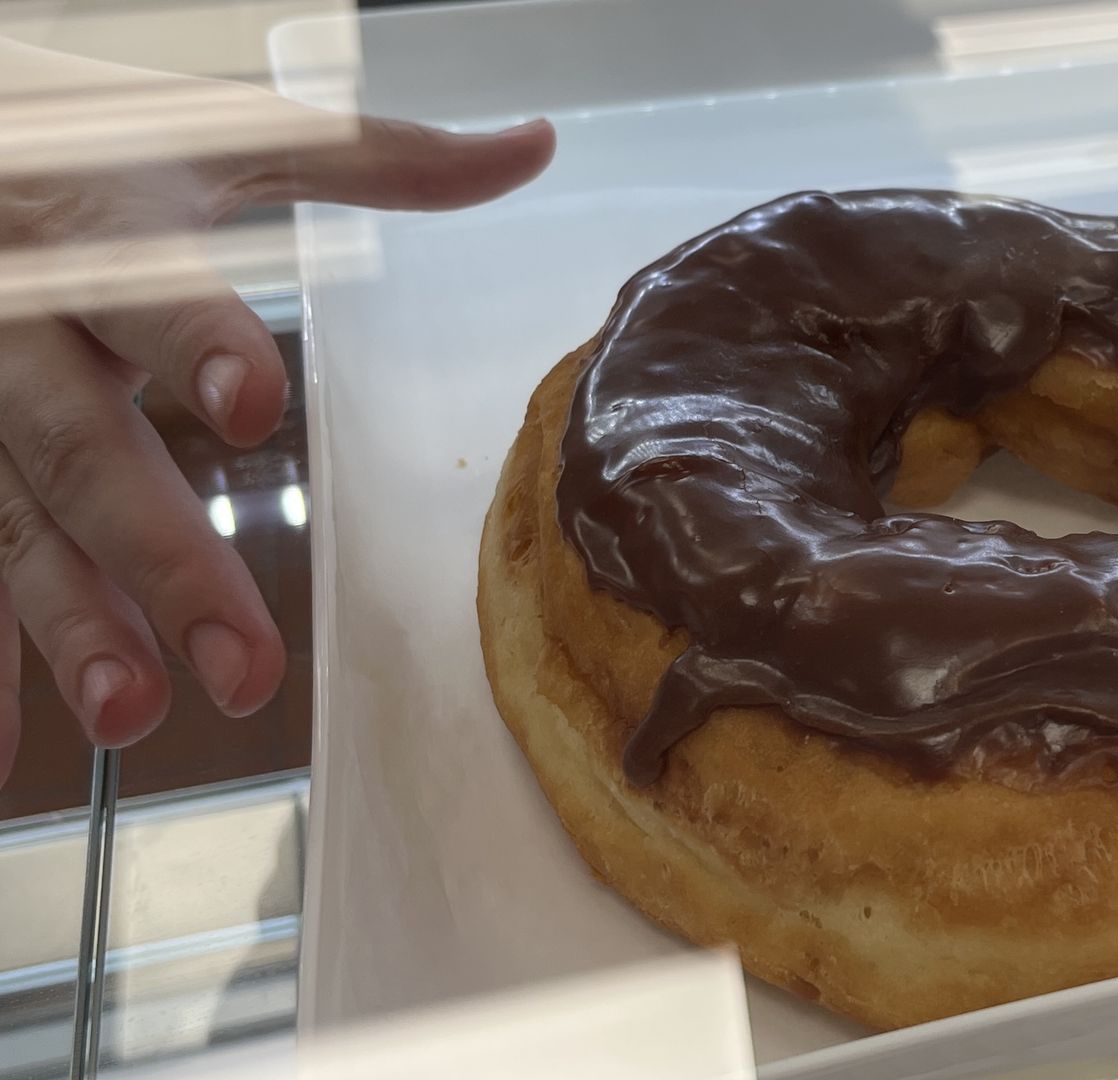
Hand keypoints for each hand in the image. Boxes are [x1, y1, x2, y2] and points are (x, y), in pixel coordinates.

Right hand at [0, 42, 554, 784]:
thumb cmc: (101, 140)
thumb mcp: (229, 128)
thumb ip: (375, 156)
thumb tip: (530, 145)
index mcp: (108, 236)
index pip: (155, 294)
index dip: (199, 343)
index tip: (257, 401)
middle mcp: (24, 327)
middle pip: (90, 449)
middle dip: (164, 558)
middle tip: (241, 666)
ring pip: (15, 521)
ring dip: (69, 626)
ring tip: (134, 715)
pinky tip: (5, 746)